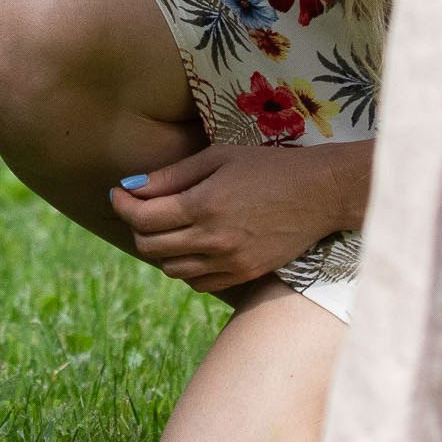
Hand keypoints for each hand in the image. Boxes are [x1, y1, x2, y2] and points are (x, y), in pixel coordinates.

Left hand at [109, 139, 373, 293]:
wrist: (321, 193)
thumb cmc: (268, 167)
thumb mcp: (217, 158)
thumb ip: (171, 176)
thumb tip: (130, 186)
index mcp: (203, 205)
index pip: (142, 218)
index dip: (122, 204)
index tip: (119, 192)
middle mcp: (214, 239)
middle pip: (150, 246)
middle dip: (137, 226)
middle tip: (142, 208)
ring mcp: (230, 262)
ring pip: (170, 269)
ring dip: (160, 249)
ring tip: (168, 226)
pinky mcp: (245, 275)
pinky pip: (197, 282)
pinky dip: (185, 267)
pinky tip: (192, 246)